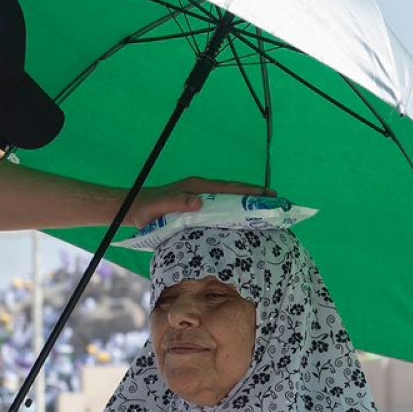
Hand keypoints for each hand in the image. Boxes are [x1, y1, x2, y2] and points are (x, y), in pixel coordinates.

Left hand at [124, 178, 266, 228]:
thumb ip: (177, 202)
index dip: (249, 191)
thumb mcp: (160, 205)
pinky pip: (221, 210)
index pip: (229, 188)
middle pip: (234, 193)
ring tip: (267, 214)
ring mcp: (201, 199)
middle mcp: (202, 191)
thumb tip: (199, 202)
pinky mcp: (198, 210)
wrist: (134, 210)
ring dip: (247, 206)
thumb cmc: (147, 207)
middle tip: (277, 203)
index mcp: (198, 187)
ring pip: (229, 201)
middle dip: (256, 197)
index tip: (268, 195)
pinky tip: (244, 224)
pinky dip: (235, 214)